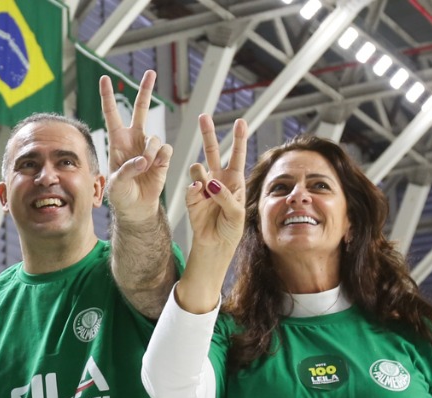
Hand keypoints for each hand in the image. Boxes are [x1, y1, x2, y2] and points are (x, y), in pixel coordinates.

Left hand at [101, 70, 171, 223]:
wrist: (136, 208)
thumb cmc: (121, 196)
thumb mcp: (117, 184)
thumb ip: (127, 170)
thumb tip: (143, 160)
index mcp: (117, 141)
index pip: (111, 114)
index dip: (108, 96)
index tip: (104, 78)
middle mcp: (133, 139)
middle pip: (140, 109)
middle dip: (145, 90)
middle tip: (150, 72)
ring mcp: (148, 147)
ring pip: (154, 136)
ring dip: (149, 152)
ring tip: (144, 167)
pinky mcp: (162, 157)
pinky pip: (165, 149)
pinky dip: (160, 158)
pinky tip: (155, 167)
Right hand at [184, 116, 247, 253]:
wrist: (215, 245)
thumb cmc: (231, 229)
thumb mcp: (236, 214)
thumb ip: (226, 197)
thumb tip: (210, 182)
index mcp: (234, 181)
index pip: (236, 155)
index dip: (238, 139)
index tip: (241, 121)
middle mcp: (218, 180)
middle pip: (212, 152)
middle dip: (208, 134)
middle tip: (203, 117)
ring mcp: (203, 188)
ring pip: (198, 169)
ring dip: (200, 173)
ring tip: (206, 185)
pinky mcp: (191, 198)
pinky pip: (190, 188)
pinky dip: (194, 190)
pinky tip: (199, 194)